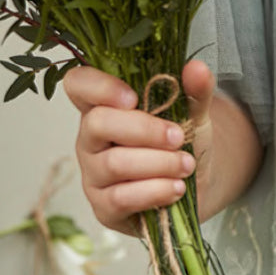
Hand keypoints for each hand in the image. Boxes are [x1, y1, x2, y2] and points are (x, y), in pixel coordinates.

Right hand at [66, 58, 216, 236]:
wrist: (194, 182)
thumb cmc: (180, 141)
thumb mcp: (193, 112)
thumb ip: (195, 90)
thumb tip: (197, 68)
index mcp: (103, 105)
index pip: (78, 84)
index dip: (98, 86)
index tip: (134, 97)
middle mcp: (90, 138)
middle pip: (97, 123)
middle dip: (144, 129)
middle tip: (177, 136)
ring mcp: (93, 174)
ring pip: (114, 163)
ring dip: (157, 163)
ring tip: (186, 165)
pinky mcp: (103, 207)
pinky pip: (120, 198)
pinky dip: (154, 191)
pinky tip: (176, 188)